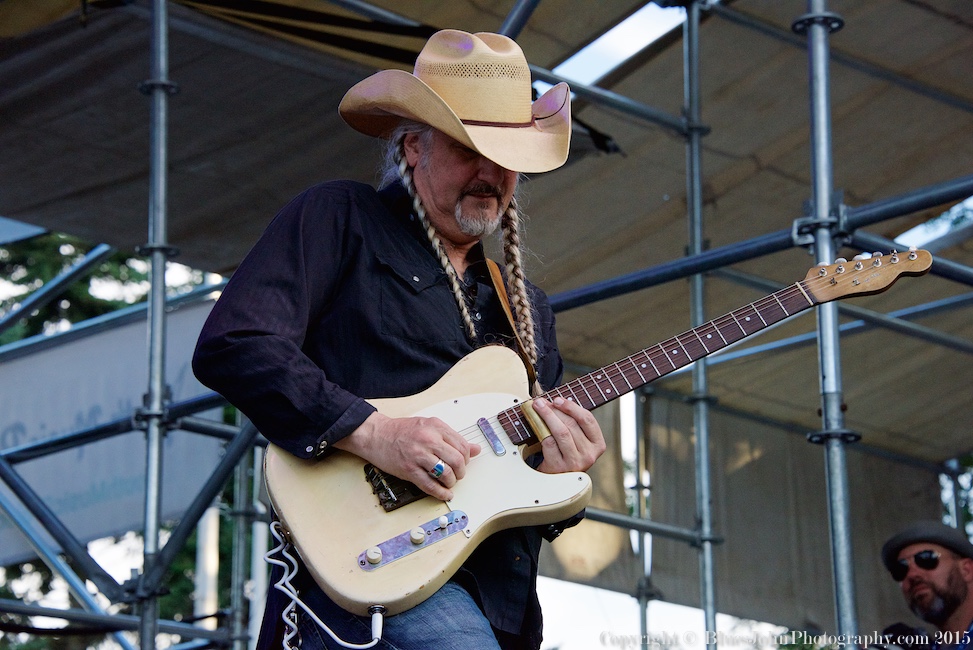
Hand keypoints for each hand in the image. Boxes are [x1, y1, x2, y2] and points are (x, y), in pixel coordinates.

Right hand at [334, 411, 480, 500]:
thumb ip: (451, 437)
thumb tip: (475, 449)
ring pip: (446, 473)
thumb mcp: (429, 426)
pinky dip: (441, 493)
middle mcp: (428, 439)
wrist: (376, 435)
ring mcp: (418, 455)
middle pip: (457, 460)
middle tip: (458, 474)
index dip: (467, 457)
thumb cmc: (400, 431)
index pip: (462, 445)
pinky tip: (445, 494)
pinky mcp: (409, 470)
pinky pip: (430, 485)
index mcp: (435, 426)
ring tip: (449, 482)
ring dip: (451, 482)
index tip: (464, 462)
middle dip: (461, 471)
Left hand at [532, 397, 605, 473]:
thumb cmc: (566, 454)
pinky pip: (549, 443)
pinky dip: (541, 430)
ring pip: (561, 432)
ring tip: (538, 408)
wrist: (555, 479)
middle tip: (542, 402)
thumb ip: (574, 422)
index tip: (558, 400)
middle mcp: (589, 454)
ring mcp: (574, 462)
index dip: (572, 407)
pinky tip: (535, 423)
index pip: (588, 420)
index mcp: (598, 445)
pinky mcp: (559, 466)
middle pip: (572, 424)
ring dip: (547, 416)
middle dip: (555, 409)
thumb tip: (557, 402)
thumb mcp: (577, 440)